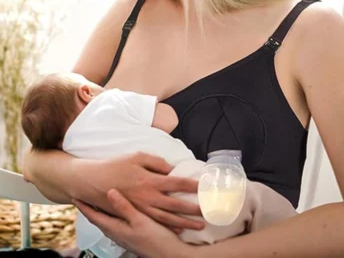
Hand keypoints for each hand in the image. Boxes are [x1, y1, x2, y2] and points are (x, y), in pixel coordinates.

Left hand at [73, 189, 195, 257]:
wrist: (169, 254)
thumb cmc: (155, 240)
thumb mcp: (139, 221)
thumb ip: (124, 206)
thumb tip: (109, 191)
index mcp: (115, 229)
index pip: (93, 216)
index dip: (83, 206)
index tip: (74, 196)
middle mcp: (116, 233)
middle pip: (98, 218)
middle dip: (91, 206)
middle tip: (85, 193)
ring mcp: (124, 235)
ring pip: (108, 219)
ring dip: (102, 209)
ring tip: (99, 197)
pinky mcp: (132, 235)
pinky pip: (118, 221)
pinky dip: (114, 212)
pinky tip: (121, 207)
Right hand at [74, 152, 204, 229]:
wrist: (92, 181)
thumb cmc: (115, 166)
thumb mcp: (136, 157)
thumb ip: (156, 162)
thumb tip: (170, 169)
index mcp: (149, 181)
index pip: (177, 183)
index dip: (192, 186)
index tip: (205, 188)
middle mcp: (148, 197)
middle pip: (176, 205)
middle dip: (193, 209)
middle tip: (208, 211)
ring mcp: (142, 209)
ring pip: (168, 218)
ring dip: (185, 222)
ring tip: (199, 225)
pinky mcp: (136, 215)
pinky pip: (155, 223)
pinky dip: (168, 226)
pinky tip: (179, 229)